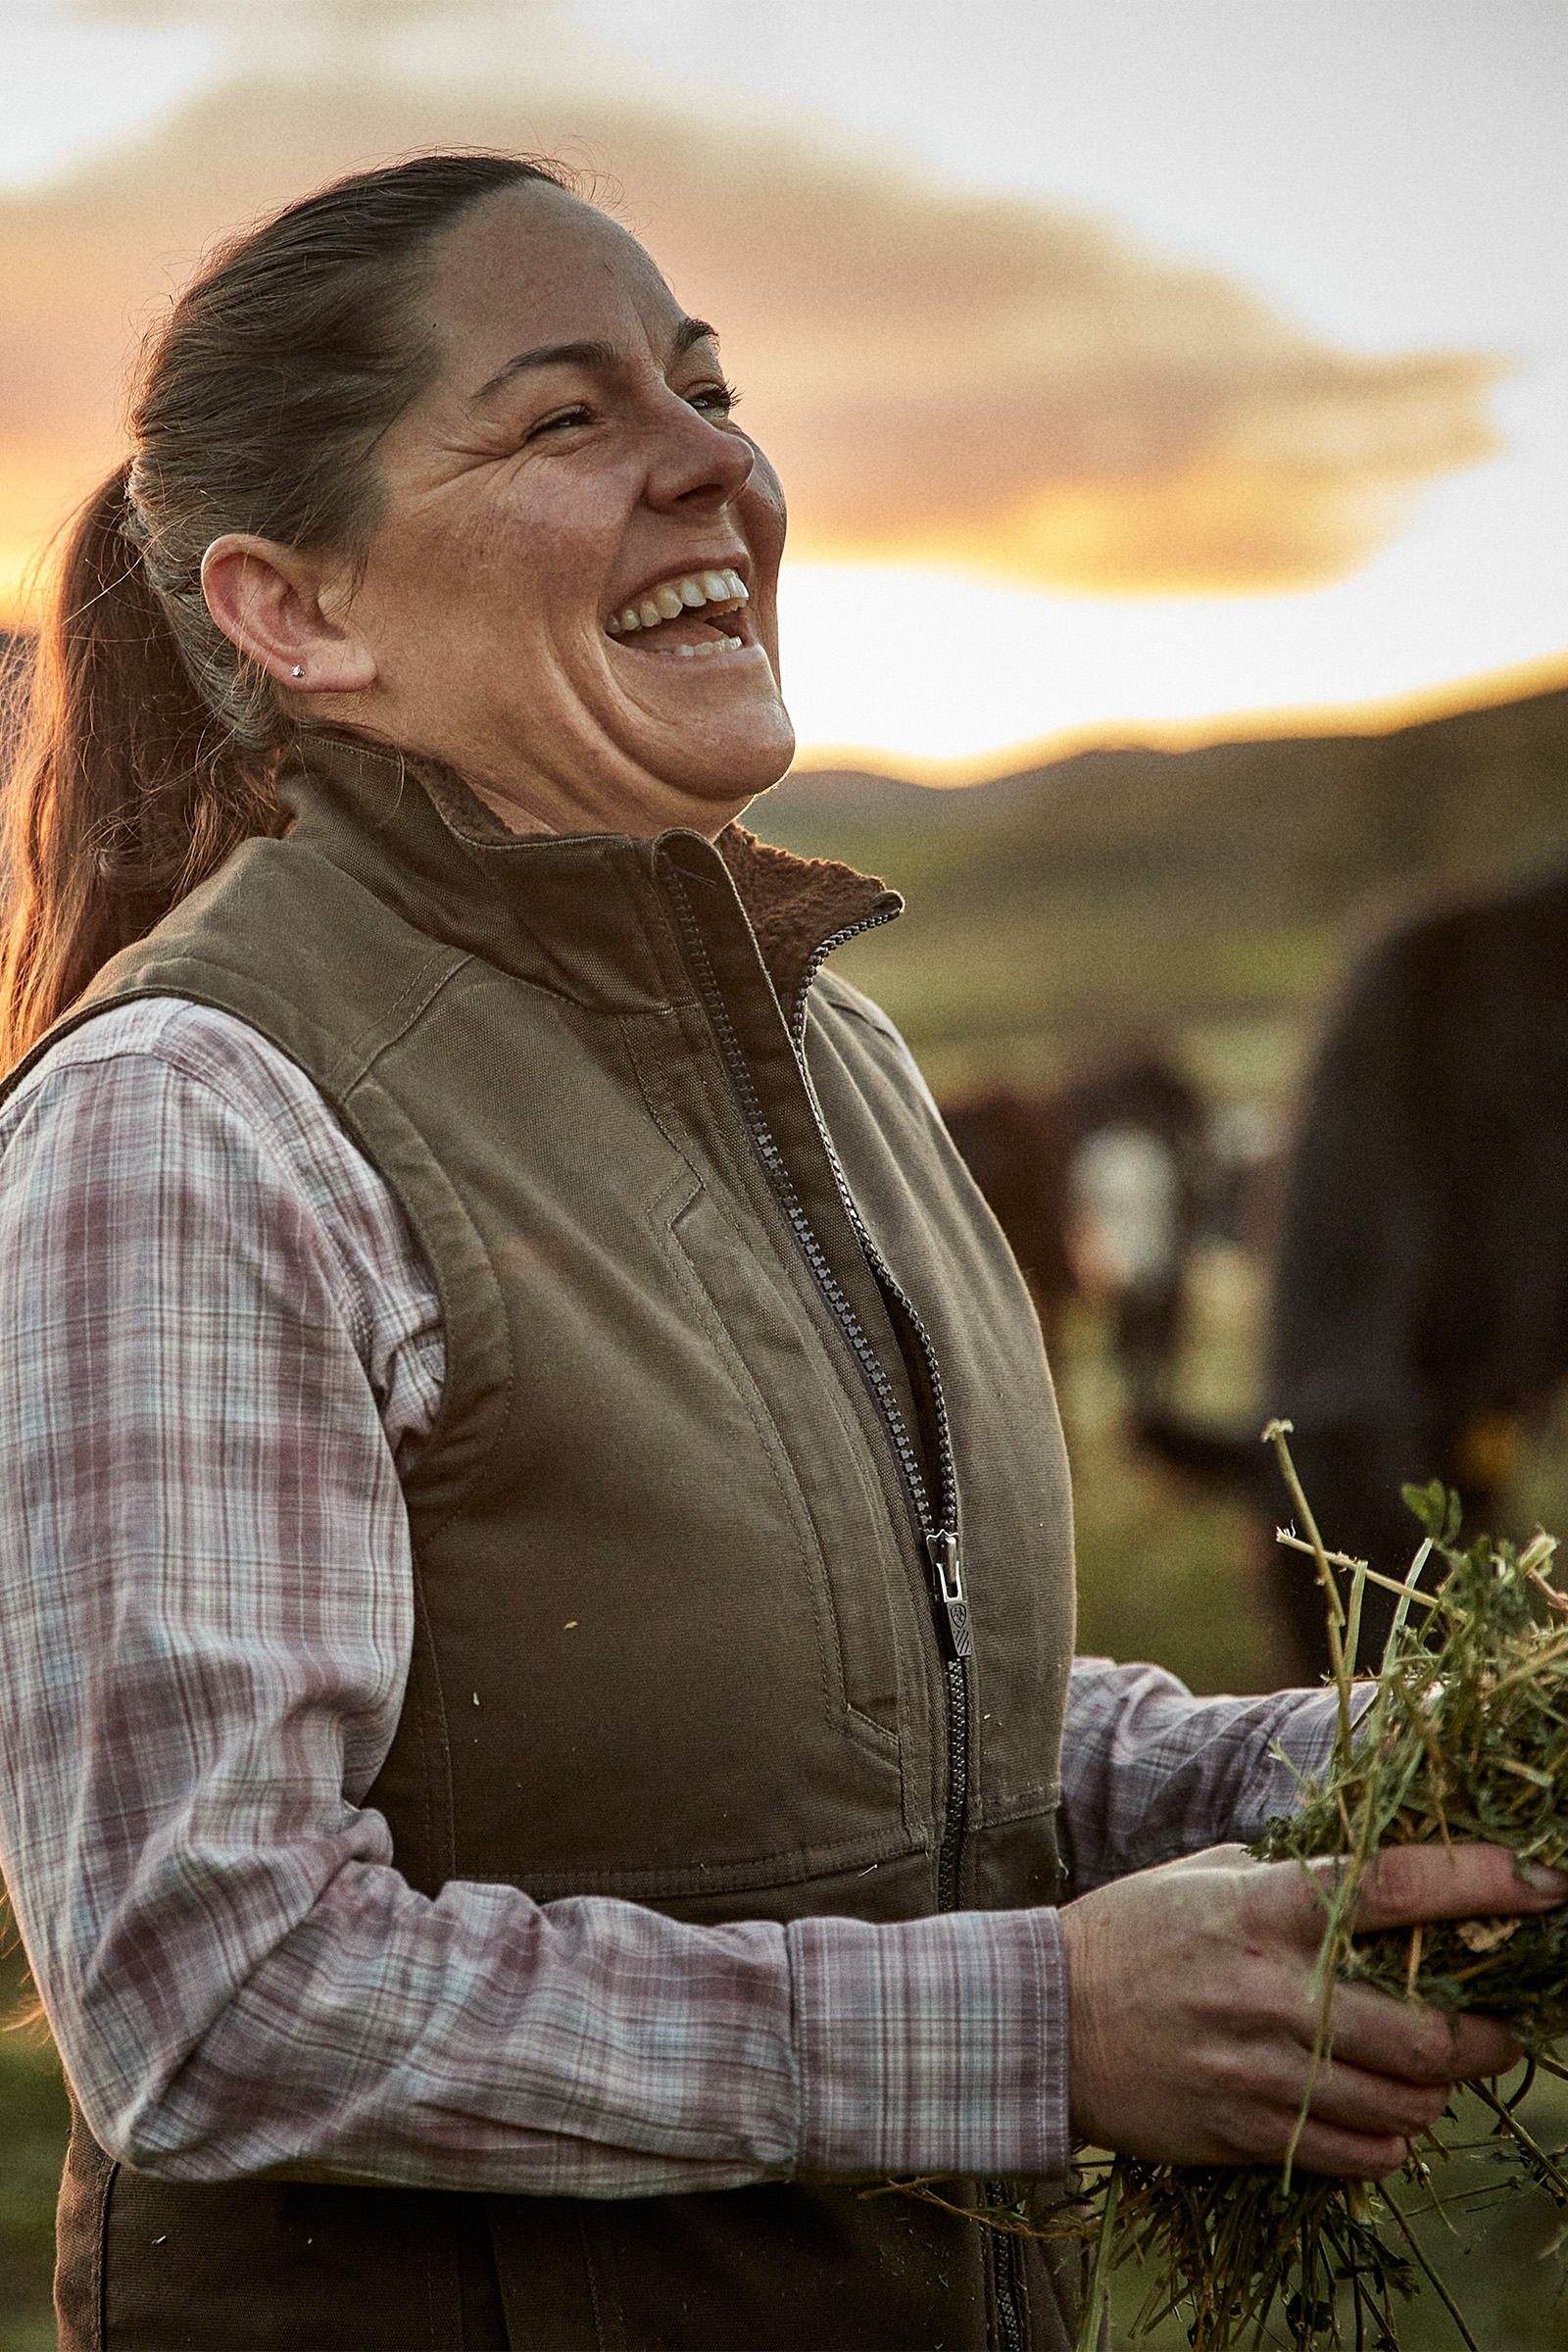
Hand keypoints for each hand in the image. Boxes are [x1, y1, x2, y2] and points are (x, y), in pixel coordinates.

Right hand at [1060, 1840, 1565, 2175]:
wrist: (1045, 2020)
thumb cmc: (1132, 1932)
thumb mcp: (1208, 1875)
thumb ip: (1290, 1876)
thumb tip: (1376, 1870)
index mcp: (1263, 1908)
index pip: (1393, 1887)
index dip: (1480, 1882)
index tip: (1544, 1883)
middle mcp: (1270, 1992)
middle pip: (1424, 2033)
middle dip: (1485, 2035)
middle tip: (1497, 2026)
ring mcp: (1258, 2072)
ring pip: (1401, 2106)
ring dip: (1435, 2091)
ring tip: (1432, 2071)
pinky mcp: (1243, 2132)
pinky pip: (1356, 2156)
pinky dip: (1387, 2141)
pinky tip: (1378, 2115)